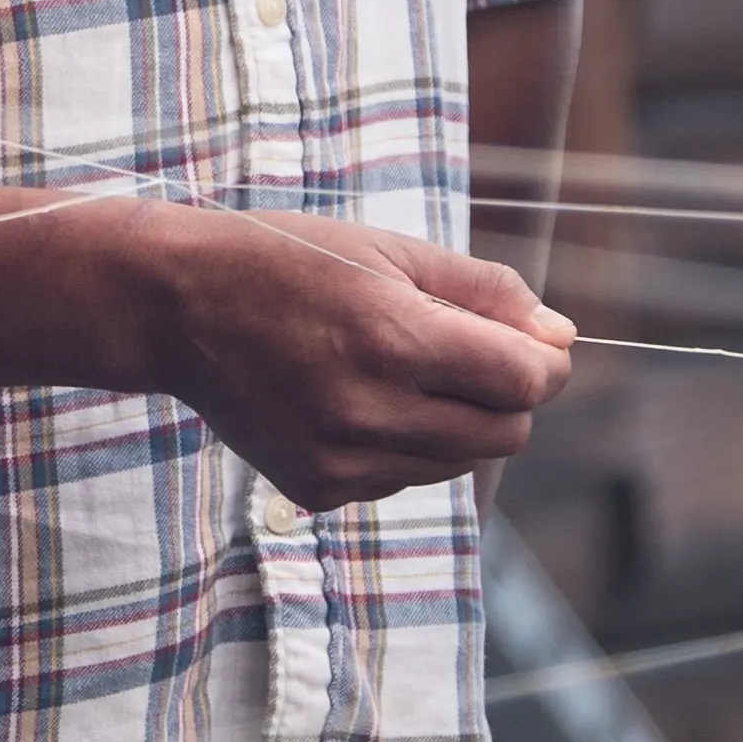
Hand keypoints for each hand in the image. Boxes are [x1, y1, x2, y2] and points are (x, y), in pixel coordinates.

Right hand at [88, 206, 572, 506]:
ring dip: (458, 422)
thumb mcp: (393, 252)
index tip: (533, 343)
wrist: (179, 308)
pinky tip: (357, 399)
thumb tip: (562, 338)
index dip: (546, 362)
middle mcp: (370, 412)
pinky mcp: (318, 490)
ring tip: (399, 369)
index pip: (525, 382)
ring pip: (460, 463)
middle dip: (509, 395)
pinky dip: (405, 445)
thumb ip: (486, 295)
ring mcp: (341, 462)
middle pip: (506, 434)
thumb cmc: (292, 262)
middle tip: (467, 352)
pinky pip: (405, 479)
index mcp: (395, 340)